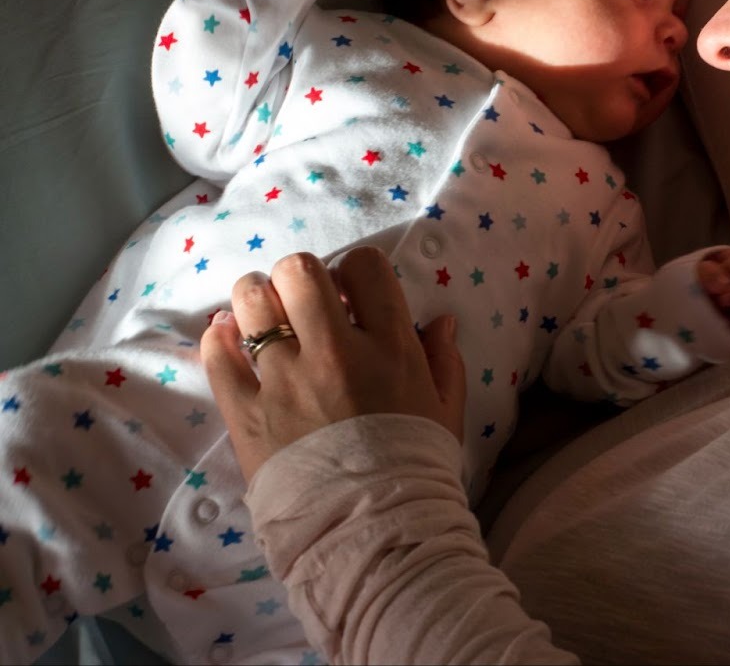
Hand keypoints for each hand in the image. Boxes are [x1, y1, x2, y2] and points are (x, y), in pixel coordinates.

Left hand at [201, 247, 465, 483]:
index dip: (355, 270)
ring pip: (251, 301)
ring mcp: (284, 379)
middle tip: (302, 302)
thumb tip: (439, 320)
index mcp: (390, 346)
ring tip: (262, 315)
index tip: (351, 292)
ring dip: (256, 299)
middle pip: (299, 271)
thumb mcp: (445, 410)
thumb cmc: (416, 467)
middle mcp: (334, 351)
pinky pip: (216, 354)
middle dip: (299, 277)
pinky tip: (228, 340)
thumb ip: (444, 360)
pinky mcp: (246, 411)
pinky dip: (219, 339)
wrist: (372, 529)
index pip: (365, 267)